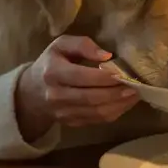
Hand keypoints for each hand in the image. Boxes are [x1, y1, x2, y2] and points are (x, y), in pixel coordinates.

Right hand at [16, 36, 139, 136]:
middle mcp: (56, 96)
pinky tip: (125, 103)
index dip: (105, 76)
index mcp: (53, 73)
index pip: (82, 76)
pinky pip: (97, 120)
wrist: (32, 93)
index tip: (123, 72)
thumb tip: (106, 56)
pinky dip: (114, 112)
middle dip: (116, 92)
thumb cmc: (51, 63)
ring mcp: (63, 113)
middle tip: (135, 85)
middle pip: (92, 97)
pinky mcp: (71, 123)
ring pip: (97, 112)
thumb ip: (82, 44)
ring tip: (135, 94)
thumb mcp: (61, 45)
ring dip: (119, 104)